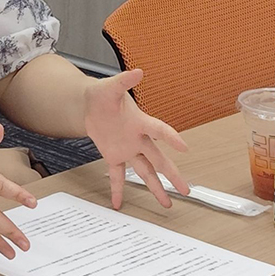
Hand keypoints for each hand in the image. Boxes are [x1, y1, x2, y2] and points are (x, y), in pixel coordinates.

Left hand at [83, 69, 189, 209]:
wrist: (88, 104)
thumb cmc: (103, 94)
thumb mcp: (110, 87)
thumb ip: (124, 81)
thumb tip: (138, 72)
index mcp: (140, 122)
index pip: (158, 130)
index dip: (170, 137)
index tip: (184, 147)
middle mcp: (138, 139)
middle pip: (158, 159)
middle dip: (172, 174)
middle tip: (186, 189)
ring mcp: (127, 149)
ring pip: (144, 171)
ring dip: (155, 187)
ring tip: (166, 204)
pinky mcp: (114, 156)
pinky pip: (118, 175)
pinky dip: (117, 189)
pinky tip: (118, 203)